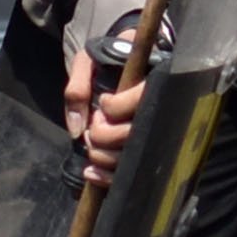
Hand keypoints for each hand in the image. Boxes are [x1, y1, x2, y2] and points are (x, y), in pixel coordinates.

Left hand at [65, 47, 142, 186]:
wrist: (132, 60)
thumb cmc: (109, 59)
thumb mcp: (89, 61)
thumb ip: (78, 87)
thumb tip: (77, 130)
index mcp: (151, 82)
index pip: (139, 102)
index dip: (115, 107)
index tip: (105, 102)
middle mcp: (159, 109)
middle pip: (133, 134)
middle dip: (103, 134)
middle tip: (95, 124)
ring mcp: (155, 132)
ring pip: (132, 156)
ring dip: (103, 156)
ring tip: (91, 143)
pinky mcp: (147, 151)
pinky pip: (131, 172)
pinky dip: (107, 177)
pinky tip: (92, 172)